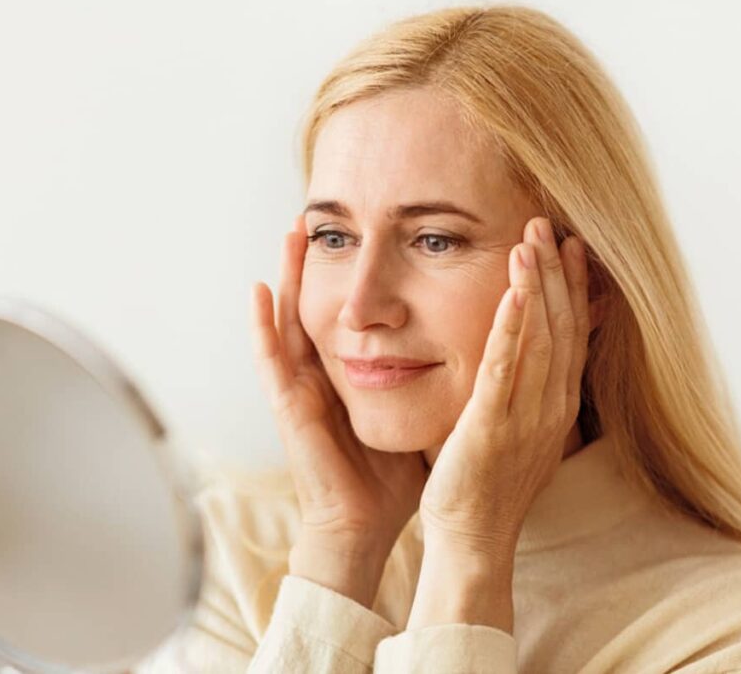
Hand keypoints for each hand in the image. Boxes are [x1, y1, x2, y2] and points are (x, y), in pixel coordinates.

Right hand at [249, 214, 429, 605]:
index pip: (348, 313)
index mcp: (350, 375)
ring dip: (289, 274)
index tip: (367, 232)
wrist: (367, 525)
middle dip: (317, 260)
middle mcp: (322, 375)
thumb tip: (481, 346)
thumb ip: (437, 380)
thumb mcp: (419, 412)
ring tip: (293, 231)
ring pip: (289, 319)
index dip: (353, 274)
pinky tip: (259, 289)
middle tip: (322, 214)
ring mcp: (301, 389)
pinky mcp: (289, 408)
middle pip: (316, 304)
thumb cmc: (392, 475)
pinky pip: (271, 360)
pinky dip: (262, 325)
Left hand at [412, 216, 590, 632]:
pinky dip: (511, 330)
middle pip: (562, 326)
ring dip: (537, 287)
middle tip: (548, 223)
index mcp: (557, 404)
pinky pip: (504, 371)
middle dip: (557, 273)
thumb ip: (528, 386)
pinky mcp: (491, 428)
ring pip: (539, 340)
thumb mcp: (520, 427)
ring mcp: (526, 418)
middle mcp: (551, 406)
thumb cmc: (488, 482)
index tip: (571, 244)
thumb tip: (531, 349)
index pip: (572, 332)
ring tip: (531, 240)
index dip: (573, 286)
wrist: (473, 536)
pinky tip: (513, 295)